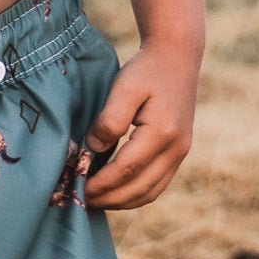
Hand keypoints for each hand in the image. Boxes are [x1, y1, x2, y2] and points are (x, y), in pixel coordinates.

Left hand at [83, 43, 197, 209]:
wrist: (177, 57)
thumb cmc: (147, 70)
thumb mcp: (124, 87)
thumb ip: (109, 120)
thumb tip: (91, 149)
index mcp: (163, 132)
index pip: (127, 169)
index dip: (101, 183)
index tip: (78, 187)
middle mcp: (177, 148)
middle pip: (140, 189)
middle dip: (109, 199)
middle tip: (81, 200)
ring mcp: (181, 153)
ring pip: (151, 192)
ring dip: (122, 201)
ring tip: (96, 199)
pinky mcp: (179, 153)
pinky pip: (157, 185)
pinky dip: (136, 194)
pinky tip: (116, 191)